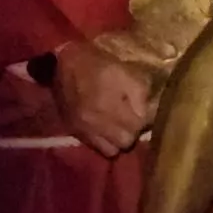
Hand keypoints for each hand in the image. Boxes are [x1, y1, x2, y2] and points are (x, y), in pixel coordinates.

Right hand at [53, 40, 153, 156]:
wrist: (63, 63)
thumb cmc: (98, 63)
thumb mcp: (126, 71)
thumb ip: (141, 93)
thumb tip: (149, 111)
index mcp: (113, 104)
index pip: (140, 124)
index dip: (147, 118)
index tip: (147, 112)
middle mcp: (99, 121)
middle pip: (128, 140)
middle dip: (133, 130)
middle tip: (133, 119)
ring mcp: (86, 129)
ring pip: (113, 149)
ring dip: (119, 139)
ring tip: (120, 127)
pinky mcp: (76, 132)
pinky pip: (97, 147)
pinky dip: (105, 142)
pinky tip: (106, 130)